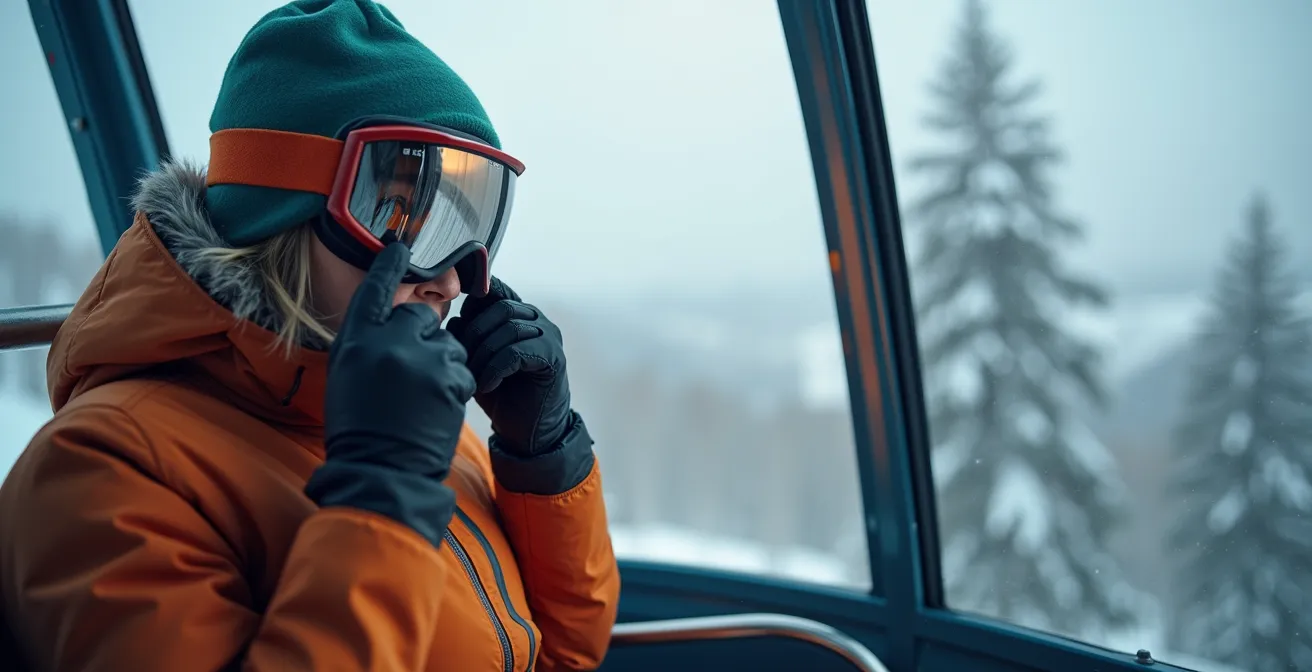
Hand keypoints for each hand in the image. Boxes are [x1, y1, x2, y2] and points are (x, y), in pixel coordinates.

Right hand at [322, 243, 475, 477]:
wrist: (379, 470)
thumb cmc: (360, 427)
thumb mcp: (347, 376)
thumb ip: (368, 344)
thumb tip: (392, 323)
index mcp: (355, 340)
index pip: (374, 290)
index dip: (387, 267)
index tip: (399, 247)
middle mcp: (386, 342)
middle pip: (420, 315)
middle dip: (423, 336)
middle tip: (412, 371)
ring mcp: (420, 359)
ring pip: (448, 342)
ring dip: (442, 363)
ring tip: (423, 397)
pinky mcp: (448, 377)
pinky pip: (462, 367)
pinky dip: (456, 385)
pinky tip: (437, 408)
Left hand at [447, 277, 570, 456]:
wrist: (527, 432)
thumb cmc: (502, 395)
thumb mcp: (477, 360)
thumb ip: (468, 337)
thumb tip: (453, 320)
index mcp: (519, 315)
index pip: (497, 290)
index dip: (473, 303)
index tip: (458, 328)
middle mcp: (538, 321)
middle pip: (501, 307)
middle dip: (474, 333)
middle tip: (461, 360)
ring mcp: (549, 337)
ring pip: (509, 327)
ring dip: (483, 353)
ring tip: (473, 377)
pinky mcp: (553, 358)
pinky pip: (517, 352)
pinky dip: (495, 368)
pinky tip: (487, 385)